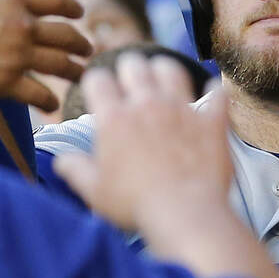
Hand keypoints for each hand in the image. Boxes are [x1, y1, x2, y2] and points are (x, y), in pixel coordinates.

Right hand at [0, 0, 90, 109]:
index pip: (56, 1)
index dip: (73, 7)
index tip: (81, 13)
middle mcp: (23, 25)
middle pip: (66, 35)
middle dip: (81, 43)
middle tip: (88, 50)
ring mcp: (17, 55)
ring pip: (60, 65)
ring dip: (74, 71)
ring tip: (80, 76)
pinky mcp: (5, 82)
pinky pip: (37, 93)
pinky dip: (48, 100)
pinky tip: (53, 105)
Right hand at [56, 54, 232, 231]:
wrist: (185, 213)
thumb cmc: (135, 205)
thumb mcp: (94, 191)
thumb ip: (75, 170)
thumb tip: (62, 161)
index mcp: (114, 118)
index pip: (98, 79)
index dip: (97, 82)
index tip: (100, 92)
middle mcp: (147, 104)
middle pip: (133, 64)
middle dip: (129, 68)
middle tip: (131, 80)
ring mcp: (182, 108)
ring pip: (171, 68)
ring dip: (165, 70)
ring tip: (165, 79)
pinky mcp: (211, 119)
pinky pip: (216, 92)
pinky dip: (213, 92)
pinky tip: (211, 96)